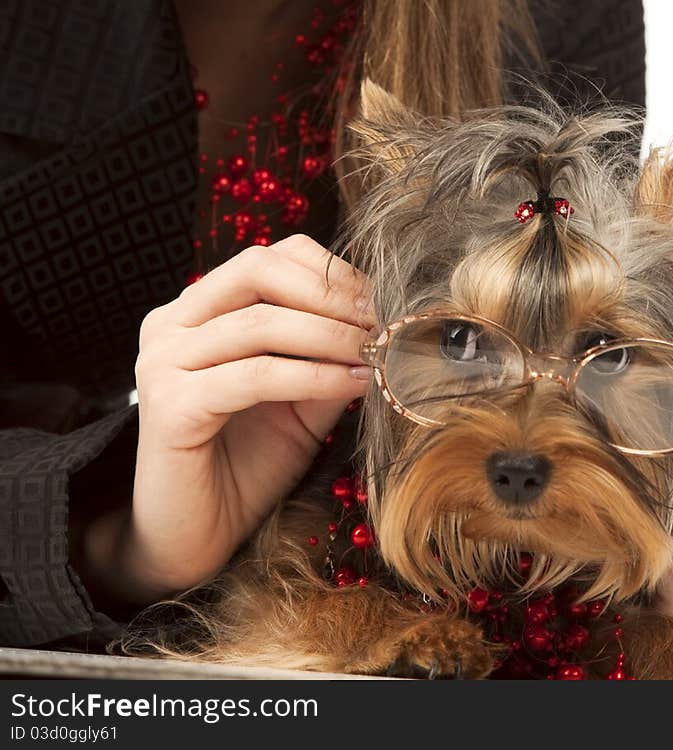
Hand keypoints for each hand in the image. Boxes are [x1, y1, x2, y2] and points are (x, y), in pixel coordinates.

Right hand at [90, 234, 375, 607]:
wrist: (193, 539)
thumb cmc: (246, 464)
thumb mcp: (300, 397)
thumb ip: (329, 353)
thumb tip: (385, 320)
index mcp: (196, 310)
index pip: (267, 257)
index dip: (329, 271)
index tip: (379, 298)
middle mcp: (170, 324)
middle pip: (257, 269)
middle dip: (328, 292)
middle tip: (380, 320)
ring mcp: (163, 362)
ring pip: (260, 324)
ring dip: (330, 335)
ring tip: (375, 353)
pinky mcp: (170, 406)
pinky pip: (256, 375)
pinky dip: (314, 375)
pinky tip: (354, 384)